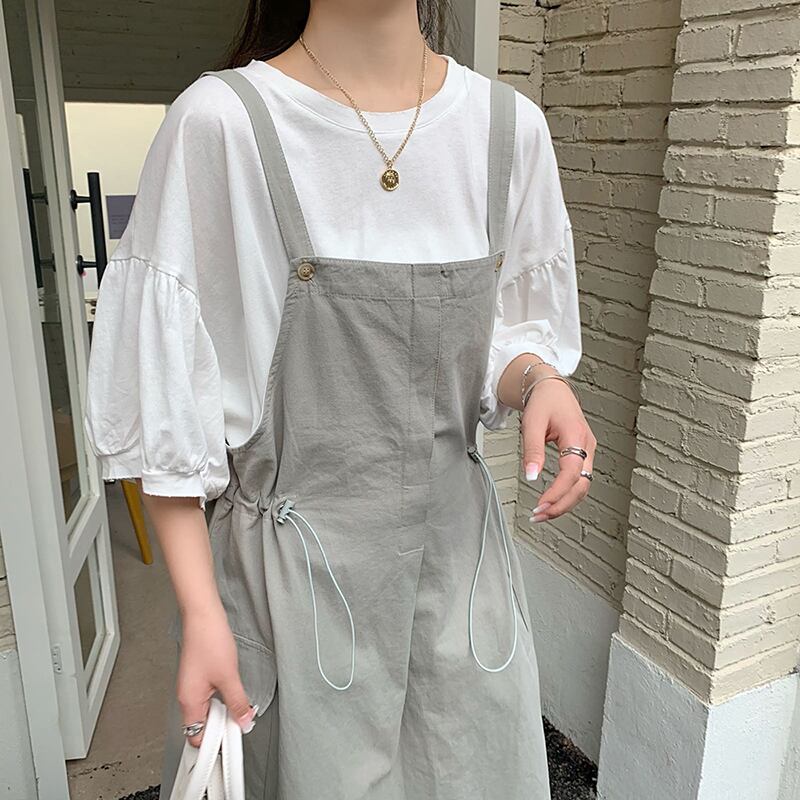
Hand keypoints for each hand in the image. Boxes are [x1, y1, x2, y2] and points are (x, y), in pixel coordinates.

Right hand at [177, 604, 256, 747]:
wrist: (203, 615)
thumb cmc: (209, 641)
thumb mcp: (229, 676)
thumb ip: (237, 702)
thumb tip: (244, 721)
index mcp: (189, 702)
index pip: (197, 737)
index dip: (215, 742)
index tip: (233, 738)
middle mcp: (186, 697)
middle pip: (201, 725)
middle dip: (221, 726)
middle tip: (240, 720)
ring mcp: (191, 686)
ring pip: (206, 710)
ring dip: (222, 710)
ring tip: (238, 704)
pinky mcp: (197, 676)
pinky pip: (208, 696)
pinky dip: (220, 698)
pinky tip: (231, 690)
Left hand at [521, 379, 595, 522]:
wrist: (552, 389)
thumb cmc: (544, 402)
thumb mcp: (532, 424)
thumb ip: (532, 450)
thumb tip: (530, 476)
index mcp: (577, 436)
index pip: (572, 472)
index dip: (558, 492)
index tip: (541, 505)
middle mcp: (587, 446)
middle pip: (582, 485)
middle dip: (561, 504)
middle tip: (538, 515)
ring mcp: (588, 451)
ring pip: (583, 485)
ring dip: (564, 503)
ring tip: (542, 513)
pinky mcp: (582, 455)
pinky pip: (579, 480)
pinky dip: (566, 494)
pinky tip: (551, 502)